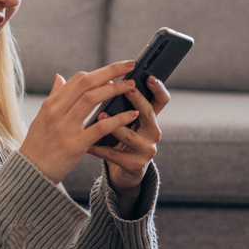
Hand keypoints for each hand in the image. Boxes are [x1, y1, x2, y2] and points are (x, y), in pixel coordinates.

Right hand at [18, 60, 141, 184]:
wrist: (29, 173)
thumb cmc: (38, 146)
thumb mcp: (41, 118)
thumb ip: (54, 97)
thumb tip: (59, 76)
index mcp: (51, 105)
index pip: (78, 80)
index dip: (99, 72)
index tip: (116, 69)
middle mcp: (57, 112)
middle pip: (86, 83)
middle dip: (111, 71)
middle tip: (130, 64)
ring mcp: (65, 127)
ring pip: (92, 99)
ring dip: (115, 89)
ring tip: (131, 86)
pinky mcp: (75, 145)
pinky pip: (100, 127)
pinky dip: (118, 118)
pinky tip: (131, 114)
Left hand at [86, 76, 170, 213]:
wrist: (122, 171)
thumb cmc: (120, 139)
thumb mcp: (124, 120)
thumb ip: (118, 100)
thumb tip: (104, 77)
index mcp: (150, 118)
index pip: (161, 100)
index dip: (159, 88)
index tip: (149, 76)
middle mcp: (152, 132)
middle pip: (149, 113)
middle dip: (138, 100)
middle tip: (126, 90)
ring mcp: (146, 149)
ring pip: (130, 135)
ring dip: (114, 125)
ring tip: (100, 116)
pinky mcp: (135, 165)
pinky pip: (114, 155)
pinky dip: (99, 148)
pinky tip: (87, 144)